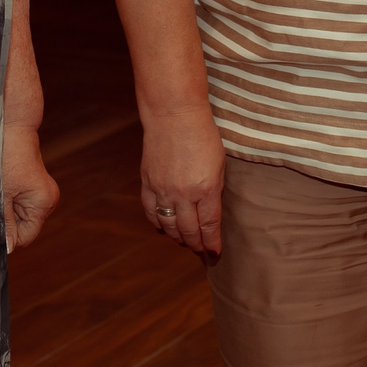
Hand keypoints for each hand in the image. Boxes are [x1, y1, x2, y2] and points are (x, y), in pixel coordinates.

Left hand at [3, 125, 59, 252]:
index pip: (24, 237)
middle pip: (22, 225)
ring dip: (4, 206)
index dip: (7, 235)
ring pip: (17, 213)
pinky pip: (17, 200)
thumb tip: (8, 248)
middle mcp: (47, 199)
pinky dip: (6, 197)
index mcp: (43, 203)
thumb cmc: (5, 154)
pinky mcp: (32, 183)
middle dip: (5, 218)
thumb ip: (3, 223)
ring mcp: (41, 191)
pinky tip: (0, 184)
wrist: (9, 125)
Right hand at [140, 103, 224, 259]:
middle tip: (201, 252)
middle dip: (196, 245)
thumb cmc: (202, 134)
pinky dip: (157, 224)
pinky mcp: (148, 182)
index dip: (212, 243)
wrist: (174, 113)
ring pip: (168, 225)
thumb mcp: (219, 163)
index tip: (215, 253)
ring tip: (185, 242)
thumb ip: (215, 190)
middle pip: (189, 230)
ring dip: (177, 237)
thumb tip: (210, 213)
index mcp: (206, 188)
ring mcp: (163, 189)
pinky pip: (151, 212)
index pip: (209, 226)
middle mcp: (183, 193)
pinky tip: (164, 228)